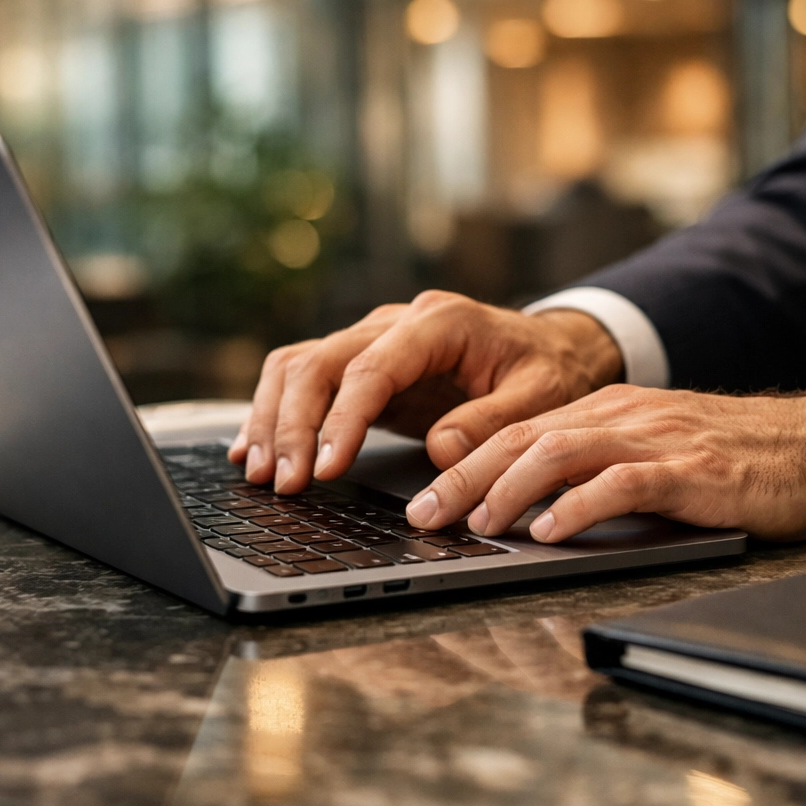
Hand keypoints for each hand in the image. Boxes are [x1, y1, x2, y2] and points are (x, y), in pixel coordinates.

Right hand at [226, 291, 623, 493]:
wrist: (549, 347)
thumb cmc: (546, 371)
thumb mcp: (542, 398)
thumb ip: (494, 422)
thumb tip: (442, 451)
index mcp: (440, 321)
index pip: (371, 366)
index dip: (344, 419)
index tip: (327, 468)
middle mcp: (395, 321)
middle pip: (320, 362)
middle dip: (295, 425)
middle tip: (284, 483)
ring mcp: (372, 337)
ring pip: (298, 366)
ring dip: (273, 419)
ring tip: (261, 474)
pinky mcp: (359, 362)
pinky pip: (302, 377)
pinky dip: (274, 412)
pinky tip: (255, 449)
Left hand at [404, 386, 805, 542]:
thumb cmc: (733, 462)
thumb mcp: (652, 456)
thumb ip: (596, 470)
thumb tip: (530, 511)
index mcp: (606, 411)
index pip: (516, 432)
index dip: (463, 465)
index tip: (424, 501)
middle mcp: (621, 416)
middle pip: (521, 438)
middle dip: (464, 478)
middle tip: (425, 516)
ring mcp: (654, 439)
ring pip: (558, 452)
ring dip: (508, 491)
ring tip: (478, 525)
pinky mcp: (688, 469)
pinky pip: (620, 483)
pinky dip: (578, 507)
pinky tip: (550, 532)